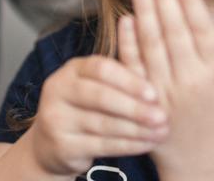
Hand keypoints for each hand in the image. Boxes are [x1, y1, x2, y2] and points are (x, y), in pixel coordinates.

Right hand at [24, 54, 167, 176]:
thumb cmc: (87, 107)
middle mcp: (58, 90)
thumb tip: (160, 69)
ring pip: (102, 124)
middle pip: (100, 96)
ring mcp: (56, 118)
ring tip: (160, 132)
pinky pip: (100, 146)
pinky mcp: (61, 145)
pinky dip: (128, 145)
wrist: (52, 143)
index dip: (129, 80)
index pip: (101, 68)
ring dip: (136, 129)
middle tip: (162, 116)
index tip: (154, 93)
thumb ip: (121, 78)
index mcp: (72, 69)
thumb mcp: (97, 86)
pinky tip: (146, 144)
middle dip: (134, 107)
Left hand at [120, 0, 213, 178]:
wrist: (200, 167)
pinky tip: (125, 18)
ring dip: (144, 12)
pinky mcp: (143, 101)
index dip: (191, 4)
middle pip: (174, 33)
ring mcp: (163, 91)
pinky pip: (133, 68)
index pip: (202, 33)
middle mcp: (189, 81)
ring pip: (151, 46)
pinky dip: (127, 43)